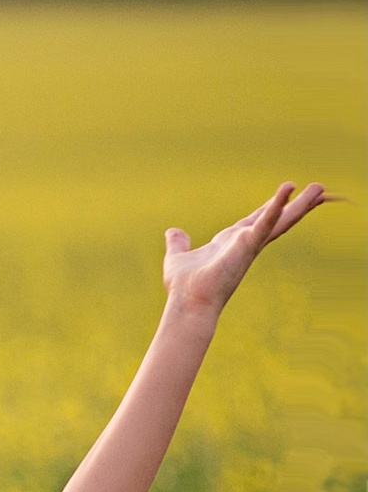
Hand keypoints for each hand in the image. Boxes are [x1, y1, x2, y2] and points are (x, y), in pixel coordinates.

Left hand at [163, 181, 327, 316]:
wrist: (187, 304)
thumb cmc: (183, 287)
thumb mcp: (178, 257)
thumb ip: (178, 243)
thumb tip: (173, 231)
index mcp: (232, 242)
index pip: (258, 220)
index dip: (273, 206)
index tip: (289, 193)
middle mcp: (245, 242)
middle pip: (277, 218)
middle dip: (298, 204)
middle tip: (319, 189)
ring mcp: (248, 244)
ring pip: (279, 219)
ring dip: (300, 204)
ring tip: (319, 187)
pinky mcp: (246, 245)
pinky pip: (264, 222)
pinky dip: (275, 206)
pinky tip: (288, 189)